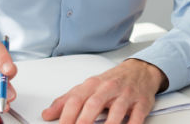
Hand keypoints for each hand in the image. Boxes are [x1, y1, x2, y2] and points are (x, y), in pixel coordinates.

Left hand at [41, 58, 166, 123]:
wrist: (140, 70)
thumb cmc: (112, 81)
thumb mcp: (88, 87)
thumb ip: (67, 100)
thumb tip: (47, 114)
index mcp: (93, 84)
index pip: (76, 99)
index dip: (66, 115)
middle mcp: (109, 88)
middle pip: (94, 104)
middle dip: (84, 121)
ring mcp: (126, 95)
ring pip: (116, 110)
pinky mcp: (142, 103)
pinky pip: (137, 116)